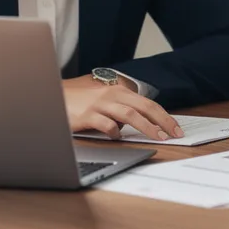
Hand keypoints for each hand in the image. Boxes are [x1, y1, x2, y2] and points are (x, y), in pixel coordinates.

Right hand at [64, 77, 182, 140]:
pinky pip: (106, 125)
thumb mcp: (104, 100)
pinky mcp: (87, 115)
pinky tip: (118, 137)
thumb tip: (140, 123)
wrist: (52, 95)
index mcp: (119, 91)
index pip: (148, 104)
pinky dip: (115, 132)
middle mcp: (112, 95)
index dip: (164, 116)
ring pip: (130, 115)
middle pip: (144, 108)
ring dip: (147, 127)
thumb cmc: (79, 100)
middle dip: (163, 121)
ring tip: (158, 137)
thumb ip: (121, 108)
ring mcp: (100, 105)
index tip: (176, 128)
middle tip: (175, 133)